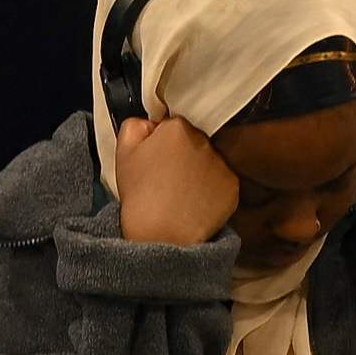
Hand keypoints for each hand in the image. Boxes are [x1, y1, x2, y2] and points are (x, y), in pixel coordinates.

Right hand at [111, 111, 239, 247]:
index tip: (156, 159)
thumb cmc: (139, 194)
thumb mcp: (123, 152)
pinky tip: (195, 201)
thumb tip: (153, 121)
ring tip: (181, 192)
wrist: (160, 233)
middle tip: (167, 177)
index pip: (173, 126)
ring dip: (199, 170)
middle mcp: (204, 141)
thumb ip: (136, 124)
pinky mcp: (232, 187)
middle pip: (194, 140)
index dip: (162, 142)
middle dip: (183, 153)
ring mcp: (221, 164)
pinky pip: (222, 181)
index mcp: (177, 128)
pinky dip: (211, 189)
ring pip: (209, 160)